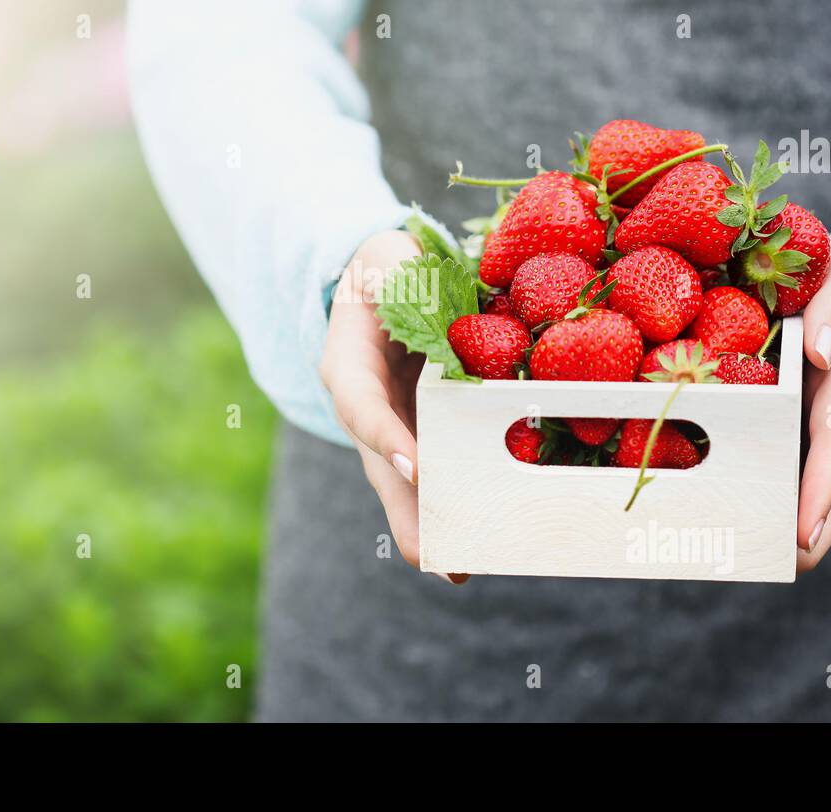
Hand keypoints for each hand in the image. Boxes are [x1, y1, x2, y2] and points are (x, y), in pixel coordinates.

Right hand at [319, 230, 467, 582]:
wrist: (380, 280)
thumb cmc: (387, 268)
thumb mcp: (391, 263)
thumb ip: (405, 281)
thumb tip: (441, 306)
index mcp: (348, 364)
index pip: (362, 405)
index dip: (387, 437)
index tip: (416, 467)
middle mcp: (365, 406)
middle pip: (382, 467)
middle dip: (408, 514)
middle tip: (433, 558)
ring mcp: (391, 424)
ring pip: (406, 483)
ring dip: (432, 525)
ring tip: (462, 567)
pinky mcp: (419, 430)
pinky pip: (434, 470)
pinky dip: (453, 502)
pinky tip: (482, 537)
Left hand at [797, 224, 830, 572]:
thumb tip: (816, 351)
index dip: (819, 485)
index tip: (805, 528)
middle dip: (819, 518)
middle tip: (792, 562)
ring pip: (823, 469)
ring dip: (808, 512)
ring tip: (781, 559)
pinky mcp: (817, 404)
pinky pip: (805, 449)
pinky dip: (791, 481)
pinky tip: (761, 508)